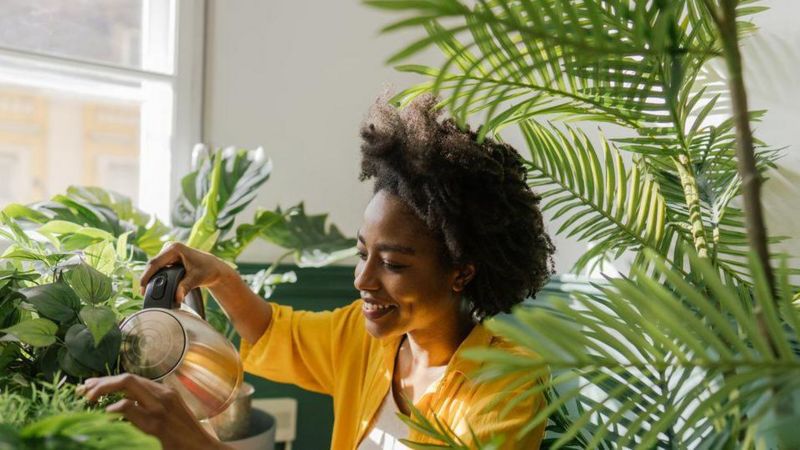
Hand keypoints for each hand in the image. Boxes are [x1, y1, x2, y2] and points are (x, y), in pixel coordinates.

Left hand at [79, 374, 228, 449]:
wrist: (201, 448)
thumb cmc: (182, 435)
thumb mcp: (167, 413)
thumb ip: (148, 405)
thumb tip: (121, 404)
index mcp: (163, 392)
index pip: (131, 379)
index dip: (107, 381)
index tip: (89, 387)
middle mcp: (163, 394)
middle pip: (127, 378)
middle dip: (102, 382)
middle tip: (83, 392)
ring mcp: (161, 407)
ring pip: (128, 384)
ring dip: (104, 388)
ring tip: (89, 398)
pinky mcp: (157, 423)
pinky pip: (132, 408)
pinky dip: (116, 407)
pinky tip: (106, 413)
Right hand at [141, 242, 236, 300]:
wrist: (214, 268)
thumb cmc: (208, 270)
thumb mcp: (197, 278)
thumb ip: (186, 287)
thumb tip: (177, 297)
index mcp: (175, 248)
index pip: (155, 263)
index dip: (147, 276)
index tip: (142, 288)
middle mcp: (169, 248)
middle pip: (152, 265)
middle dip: (147, 279)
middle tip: (143, 294)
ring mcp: (168, 253)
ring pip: (154, 268)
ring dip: (150, 279)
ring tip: (147, 293)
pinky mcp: (168, 259)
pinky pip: (158, 269)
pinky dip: (156, 278)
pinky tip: (153, 288)